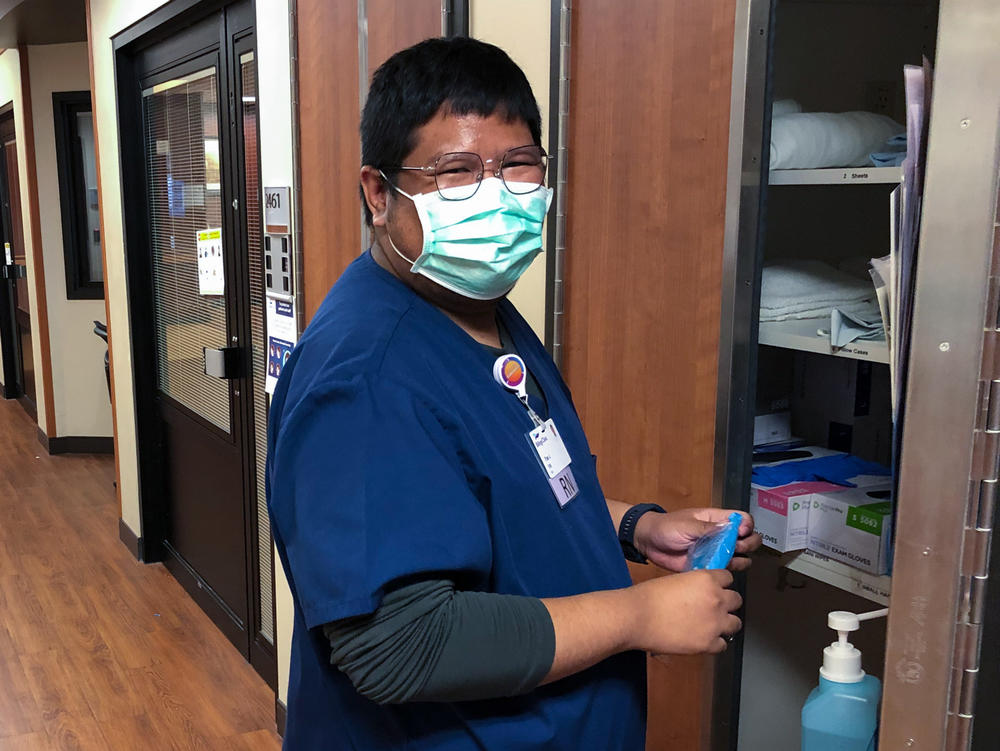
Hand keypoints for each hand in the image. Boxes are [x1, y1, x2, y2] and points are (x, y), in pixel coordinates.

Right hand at [626, 569, 742, 654]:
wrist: (637, 617)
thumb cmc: (649, 597)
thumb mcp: (676, 581)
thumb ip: (694, 586)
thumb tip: (700, 594)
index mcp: (707, 580)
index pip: (728, 579)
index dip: (721, 585)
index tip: (715, 590)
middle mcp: (717, 600)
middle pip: (736, 600)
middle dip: (726, 604)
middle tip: (713, 608)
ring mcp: (715, 623)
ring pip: (736, 623)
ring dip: (725, 624)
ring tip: (712, 626)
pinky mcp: (708, 643)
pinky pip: (723, 644)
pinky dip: (715, 642)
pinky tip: (702, 639)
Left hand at [635, 507, 762, 572]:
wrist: (648, 542)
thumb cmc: (665, 526)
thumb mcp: (686, 524)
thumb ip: (707, 528)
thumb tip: (729, 528)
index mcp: (715, 520)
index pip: (742, 519)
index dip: (746, 526)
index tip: (741, 532)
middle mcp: (720, 535)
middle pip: (747, 538)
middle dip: (748, 543)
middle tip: (737, 548)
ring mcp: (715, 551)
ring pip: (740, 556)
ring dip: (740, 559)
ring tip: (729, 560)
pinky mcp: (708, 565)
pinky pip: (724, 570)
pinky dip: (727, 572)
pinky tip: (719, 570)